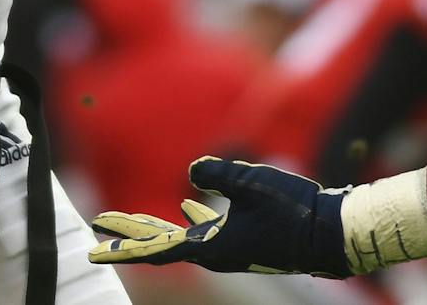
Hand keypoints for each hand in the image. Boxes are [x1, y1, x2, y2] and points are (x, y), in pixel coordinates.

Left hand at [88, 156, 351, 277]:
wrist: (331, 233)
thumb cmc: (294, 209)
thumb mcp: (253, 183)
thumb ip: (218, 174)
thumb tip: (192, 172)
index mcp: (211, 248)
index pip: (156, 249)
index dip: (123, 246)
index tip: (95, 249)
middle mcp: (215, 254)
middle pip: (160, 244)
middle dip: (128, 236)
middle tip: (96, 228)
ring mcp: (229, 248)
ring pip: (181, 237)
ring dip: (154, 228)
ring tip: (128, 222)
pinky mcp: (243, 239)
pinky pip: (205, 231)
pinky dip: (190, 219)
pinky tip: (186, 207)